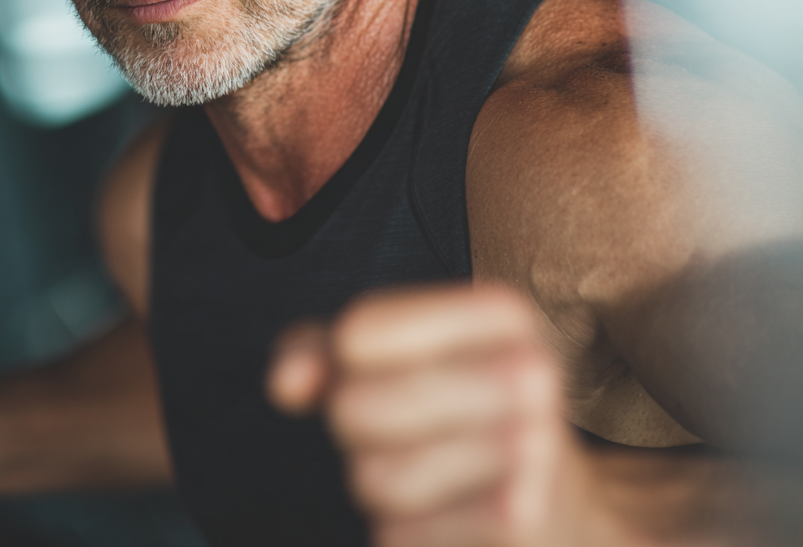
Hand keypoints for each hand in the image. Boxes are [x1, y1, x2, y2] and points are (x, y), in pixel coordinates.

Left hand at [269, 284, 615, 546]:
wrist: (552, 495)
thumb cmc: (452, 405)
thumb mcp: (394, 352)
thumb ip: (321, 347)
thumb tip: (285, 384)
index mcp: (501, 312)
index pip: (356, 332)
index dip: (340, 359)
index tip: (371, 364)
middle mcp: (528, 371)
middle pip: (354, 406)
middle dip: (350, 426)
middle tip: (389, 427)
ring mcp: (532, 450)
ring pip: (375, 477)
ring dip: (374, 481)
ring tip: (418, 467)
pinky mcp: (520, 522)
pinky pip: (401, 533)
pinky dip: (401, 530)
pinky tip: (441, 511)